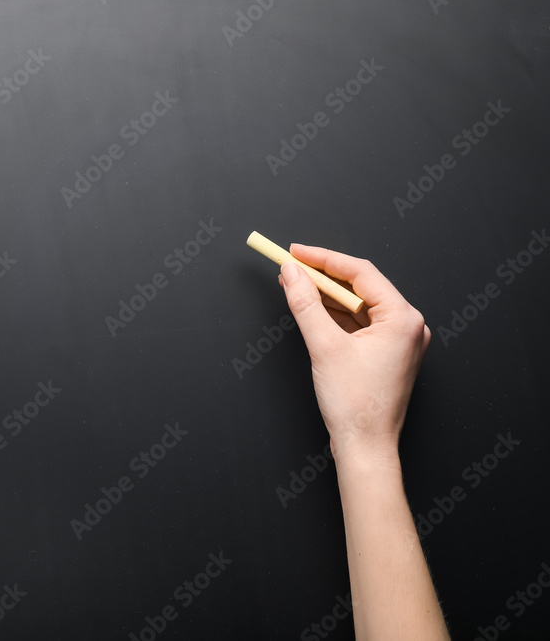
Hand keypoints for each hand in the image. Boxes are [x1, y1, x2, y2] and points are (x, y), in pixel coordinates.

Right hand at [277, 244, 429, 465]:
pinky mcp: (387, 354)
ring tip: (295, 285)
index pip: (361, 273)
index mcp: (403, 319)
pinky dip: (335, 316)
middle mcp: (408, 326)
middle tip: (292, 266)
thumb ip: (305, 304)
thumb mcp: (324, 347)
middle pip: (360, 286)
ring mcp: (399, 341)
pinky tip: (312, 310)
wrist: (366, 447)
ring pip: (358, 305)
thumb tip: (291, 273)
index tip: (296, 252)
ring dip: (327, 296)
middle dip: (323, 276)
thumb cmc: (355, 406)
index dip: (324, 258)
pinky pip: (359, 324)